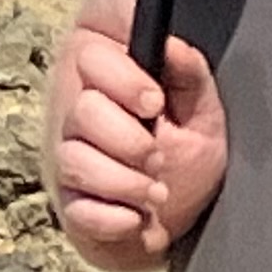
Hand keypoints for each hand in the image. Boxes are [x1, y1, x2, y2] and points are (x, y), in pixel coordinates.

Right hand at [49, 21, 226, 271]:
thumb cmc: (186, 158)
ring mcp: (69, 156)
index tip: (155, 100)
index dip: (123, 74)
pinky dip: (113, 218)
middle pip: (82, 108)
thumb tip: (173, 46)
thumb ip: (189, 74)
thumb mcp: (202, 109)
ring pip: (74, 159)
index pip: (93, 48)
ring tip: (156, 192)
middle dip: (129, 138)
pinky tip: (137, 217)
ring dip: (124, 181)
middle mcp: (79, 108)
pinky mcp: (69, 203)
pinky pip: (77, 210)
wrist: (180, 224)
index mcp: (110, 72)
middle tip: (159, 154)